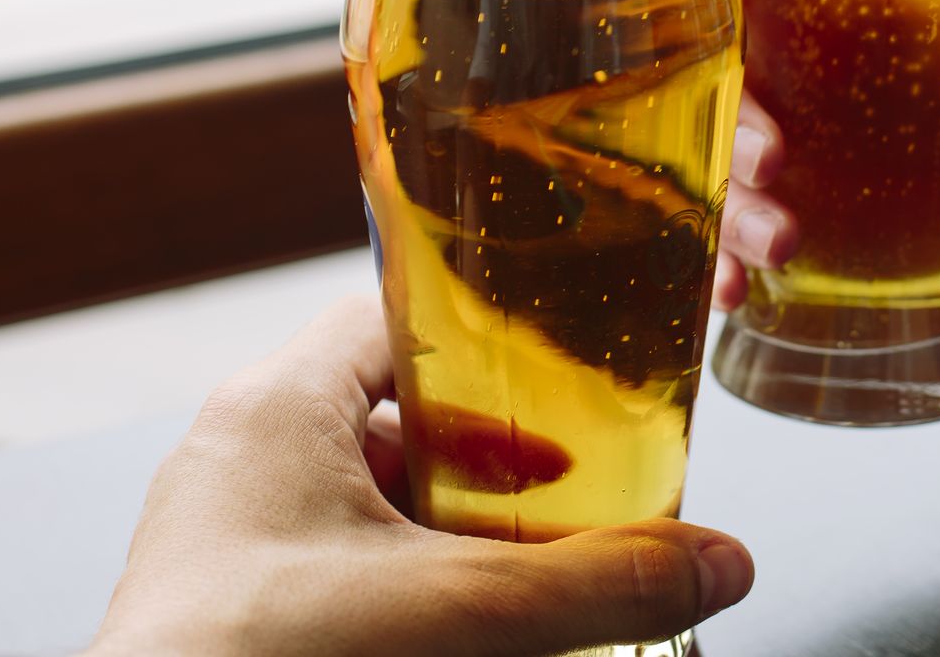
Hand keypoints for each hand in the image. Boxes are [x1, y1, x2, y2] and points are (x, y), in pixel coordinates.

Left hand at [86, 295, 753, 656]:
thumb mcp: (455, 615)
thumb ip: (596, 584)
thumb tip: (713, 562)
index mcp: (279, 406)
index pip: (402, 314)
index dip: (491, 343)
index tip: (561, 383)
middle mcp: (241, 455)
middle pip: (398, 414)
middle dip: (489, 461)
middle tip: (560, 497)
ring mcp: (227, 534)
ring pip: (368, 500)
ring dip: (450, 532)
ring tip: (519, 575)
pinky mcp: (229, 604)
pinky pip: (335, 563)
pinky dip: (404, 584)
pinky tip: (454, 635)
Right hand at [716, 7, 939, 312]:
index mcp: (861, 26)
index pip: (763, 4)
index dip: (731, 28)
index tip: (740, 63)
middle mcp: (817, 94)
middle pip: (734, 99)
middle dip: (733, 135)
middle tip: (767, 168)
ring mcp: (815, 173)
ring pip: (735, 182)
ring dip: (733, 213)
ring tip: (773, 248)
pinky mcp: (825, 243)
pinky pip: (756, 252)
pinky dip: (732, 272)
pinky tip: (730, 296)